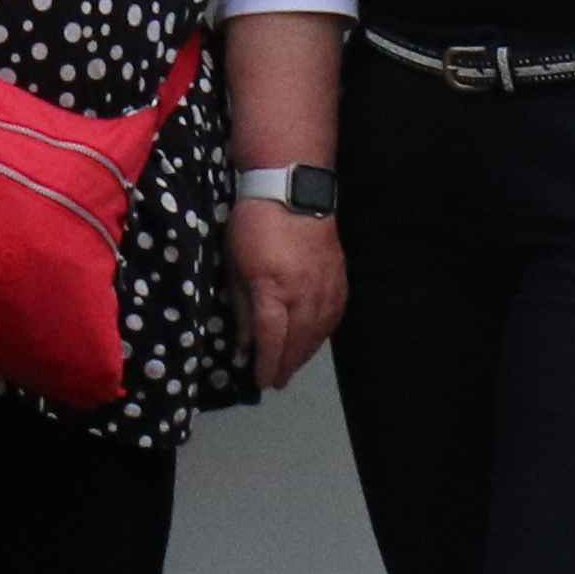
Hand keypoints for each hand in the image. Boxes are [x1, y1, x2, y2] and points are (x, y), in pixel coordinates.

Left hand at [232, 199, 345, 390]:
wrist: (292, 191)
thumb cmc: (252, 225)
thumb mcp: (234, 264)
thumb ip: (241, 307)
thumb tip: (243, 343)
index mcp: (273, 290)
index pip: (271, 339)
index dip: (266, 364)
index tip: (260, 381)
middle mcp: (304, 295)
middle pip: (297, 342)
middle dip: (286, 365)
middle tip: (276, 382)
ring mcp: (326, 289)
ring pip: (318, 334)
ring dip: (304, 355)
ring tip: (291, 367)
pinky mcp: (339, 281)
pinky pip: (333, 318)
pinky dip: (321, 336)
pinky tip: (312, 341)